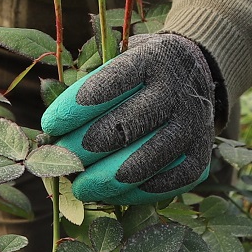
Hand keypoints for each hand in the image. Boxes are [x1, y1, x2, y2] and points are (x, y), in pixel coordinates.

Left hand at [42, 32, 215, 204]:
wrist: (195, 70)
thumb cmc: (140, 71)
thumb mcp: (118, 58)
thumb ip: (90, 87)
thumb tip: (53, 133)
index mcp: (151, 59)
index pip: (108, 85)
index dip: (75, 109)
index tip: (50, 126)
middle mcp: (176, 91)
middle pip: (124, 127)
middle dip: (84, 150)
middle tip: (60, 162)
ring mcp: (193, 125)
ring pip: (145, 160)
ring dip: (106, 180)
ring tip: (79, 187)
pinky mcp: (202, 156)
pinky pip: (168, 182)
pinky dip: (137, 192)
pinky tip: (112, 193)